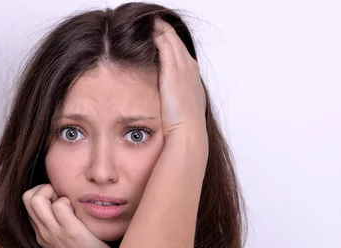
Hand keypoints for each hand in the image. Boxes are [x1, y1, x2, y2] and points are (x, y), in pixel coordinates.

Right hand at [22, 184, 114, 247]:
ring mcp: (55, 233)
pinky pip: (60, 205)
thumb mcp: (64, 243)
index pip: (28, 203)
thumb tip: (62, 205)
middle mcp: (44, 233)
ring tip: (68, 203)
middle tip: (61, 196)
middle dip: (43, 188)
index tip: (58, 199)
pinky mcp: (70, 232)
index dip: (41, 194)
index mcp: (41, 234)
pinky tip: (79, 211)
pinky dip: (68, 201)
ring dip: (54, 193)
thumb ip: (58, 227)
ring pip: (36, 199)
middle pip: (27, 198)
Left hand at [152, 18, 207, 146]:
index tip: (159, 34)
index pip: (180, 51)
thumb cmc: (183, 125)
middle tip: (152, 21)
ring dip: (160, 29)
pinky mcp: (173, 70)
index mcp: (192, 76)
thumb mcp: (179, 107)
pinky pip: (165, 45)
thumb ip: (172, 97)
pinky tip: (149, 29)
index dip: (170, 40)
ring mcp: (182, 68)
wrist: (188, 132)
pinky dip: (158, 35)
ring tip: (149, 21)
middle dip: (164, 29)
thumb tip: (163, 98)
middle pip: (176, 41)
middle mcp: (189, 68)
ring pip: (171, 39)